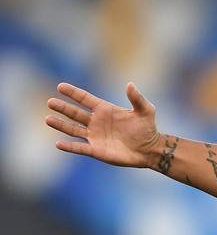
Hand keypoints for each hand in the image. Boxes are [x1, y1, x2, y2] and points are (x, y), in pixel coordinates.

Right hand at [46, 82, 160, 168]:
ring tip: (48, 119)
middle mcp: (97, 122)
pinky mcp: (97, 150)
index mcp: (105, 110)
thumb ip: (137, 98)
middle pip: (75, 113)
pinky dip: (69, 146)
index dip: (73, 93)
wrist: (151, 150)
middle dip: (63, 108)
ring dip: (61, 125)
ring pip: (73, 129)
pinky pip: (80, 148)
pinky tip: (58, 144)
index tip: (60, 86)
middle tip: (50, 102)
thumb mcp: (146, 110)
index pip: (85, 99)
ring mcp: (95, 136)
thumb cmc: (148, 129)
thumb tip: (130, 84)